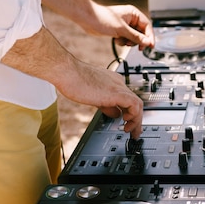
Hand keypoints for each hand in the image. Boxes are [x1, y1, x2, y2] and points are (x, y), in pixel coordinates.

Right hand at [2, 27, 144, 137]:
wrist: (67, 72)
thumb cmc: (74, 80)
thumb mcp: (94, 96)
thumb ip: (106, 104)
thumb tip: (114, 113)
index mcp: (113, 82)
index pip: (128, 99)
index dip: (130, 113)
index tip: (127, 122)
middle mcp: (118, 83)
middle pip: (135, 102)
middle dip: (136, 119)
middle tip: (133, 131)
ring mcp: (118, 87)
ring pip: (137, 104)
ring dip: (136, 120)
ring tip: (131, 131)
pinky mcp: (116, 92)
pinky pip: (134, 105)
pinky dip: (134, 116)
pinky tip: (127, 123)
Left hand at [88, 3, 154, 50]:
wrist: (88, 19)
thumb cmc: (102, 18)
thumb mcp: (122, 29)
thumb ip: (136, 37)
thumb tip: (147, 42)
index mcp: (134, 14)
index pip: (147, 26)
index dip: (150, 37)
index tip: (151, 46)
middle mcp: (130, 19)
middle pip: (141, 33)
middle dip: (137, 40)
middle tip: (138, 47)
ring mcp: (125, 25)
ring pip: (134, 37)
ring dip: (129, 41)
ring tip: (122, 40)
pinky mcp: (119, 30)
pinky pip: (126, 39)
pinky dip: (122, 41)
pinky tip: (116, 39)